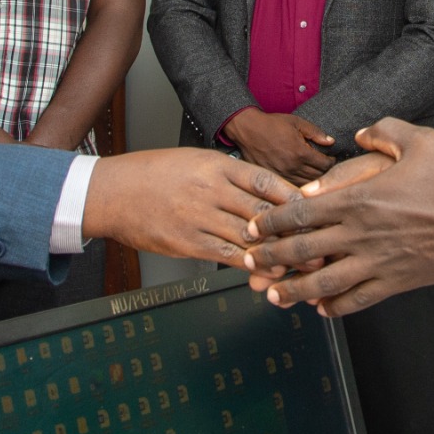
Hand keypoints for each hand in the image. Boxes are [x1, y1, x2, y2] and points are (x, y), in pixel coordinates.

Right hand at [85, 147, 299, 262]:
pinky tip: (266, 272)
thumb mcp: (194, 161)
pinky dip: (250, 265)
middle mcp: (212, 189)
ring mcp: (200, 216)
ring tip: (303, 263)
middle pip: (265, 211)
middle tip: (322, 242)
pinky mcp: (188, 242)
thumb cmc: (152, 174)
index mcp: (217, 165)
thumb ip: (228, 176)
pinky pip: (227, 255)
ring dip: (280, 253)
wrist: (111, 193)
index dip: (295, 197)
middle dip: (296, 229)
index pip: (266, 180)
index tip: (316, 208)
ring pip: (250, 237)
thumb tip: (261, 192)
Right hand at [223, 108, 337, 181]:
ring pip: (306, 186)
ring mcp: (282, 176)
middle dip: (326, 173)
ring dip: (314, 182)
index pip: (326, 165)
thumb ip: (315, 132)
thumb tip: (331, 142)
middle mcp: (292, 167)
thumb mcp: (296, 122)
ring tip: (316, 175)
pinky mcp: (272, 180)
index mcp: (300, 152)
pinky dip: (299, 186)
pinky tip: (302, 181)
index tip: (331, 159)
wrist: (247, 130)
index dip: (332, 162)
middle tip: (327, 168)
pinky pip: (291, 188)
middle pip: (318, 178)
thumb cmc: (272, 124)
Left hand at [244, 118, 433, 314]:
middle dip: (270, 256)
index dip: (273, 221)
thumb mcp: (420, 140)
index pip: (302, 212)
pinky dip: (336, 307)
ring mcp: (378, 262)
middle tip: (248, 261)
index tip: (253, 227)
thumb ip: (384, 131)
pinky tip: (323, 309)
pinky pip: (358, 300)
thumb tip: (361, 134)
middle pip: (302, 250)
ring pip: (323, 282)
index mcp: (360, 199)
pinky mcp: (398, 283)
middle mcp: (361, 234)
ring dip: (293, 289)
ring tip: (273, 295)